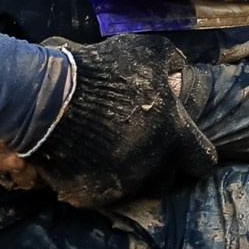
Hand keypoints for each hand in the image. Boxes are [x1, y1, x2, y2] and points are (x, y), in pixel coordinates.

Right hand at [0, 35, 216, 208]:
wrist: (46, 99)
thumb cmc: (102, 71)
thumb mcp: (146, 51)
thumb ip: (169, 62)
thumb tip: (178, 69)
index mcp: (174, 136)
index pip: (202, 160)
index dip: (194, 154)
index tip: (182, 146)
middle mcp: (154, 166)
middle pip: (168, 179)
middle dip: (161, 168)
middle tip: (142, 148)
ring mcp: (123, 185)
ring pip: (136, 189)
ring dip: (130, 175)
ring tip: (111, 154)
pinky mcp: (92, 196)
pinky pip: (102, 194)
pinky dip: (96, 180)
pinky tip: (85, 161)